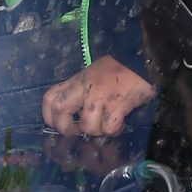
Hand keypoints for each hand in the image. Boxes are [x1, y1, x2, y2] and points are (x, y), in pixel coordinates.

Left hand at [42, 53, 156, 139]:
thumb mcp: (93, 75)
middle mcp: (86, 87)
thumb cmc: (117, 70)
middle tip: (79, 131)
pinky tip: (121, 122)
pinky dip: (115, 130)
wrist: (142, 60)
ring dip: (97, 131)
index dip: (49, 116)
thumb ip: (81, 91)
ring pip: (88, 126)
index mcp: (77, 80)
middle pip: (60, 110)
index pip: (50, 98)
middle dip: (66, 128)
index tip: (58, 125)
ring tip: (106, 124)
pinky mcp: (119, 104)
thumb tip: (72, 116)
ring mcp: (101, 96)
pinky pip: (110, 128)